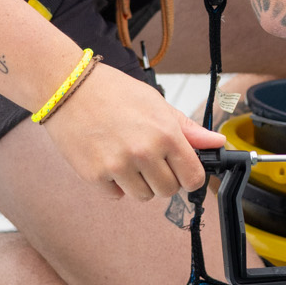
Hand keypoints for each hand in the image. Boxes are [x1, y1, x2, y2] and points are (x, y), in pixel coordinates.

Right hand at [38, 62, 220, 201]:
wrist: (68, 87)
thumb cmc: (114, 92)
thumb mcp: (156, 104)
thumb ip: (188, 129)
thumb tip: (217, 143)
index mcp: (165, 134)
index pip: (193, 177)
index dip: (189, 175)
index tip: (181, 170)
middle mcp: (144, 153)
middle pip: (168, 191)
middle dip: (163, 179)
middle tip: (149, 159)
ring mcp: (118, 166)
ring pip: (143, 196)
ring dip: (138, 183)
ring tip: (127, 157)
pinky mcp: (94, 176)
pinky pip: (116, 195)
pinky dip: (114, 184)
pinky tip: (108, 159)